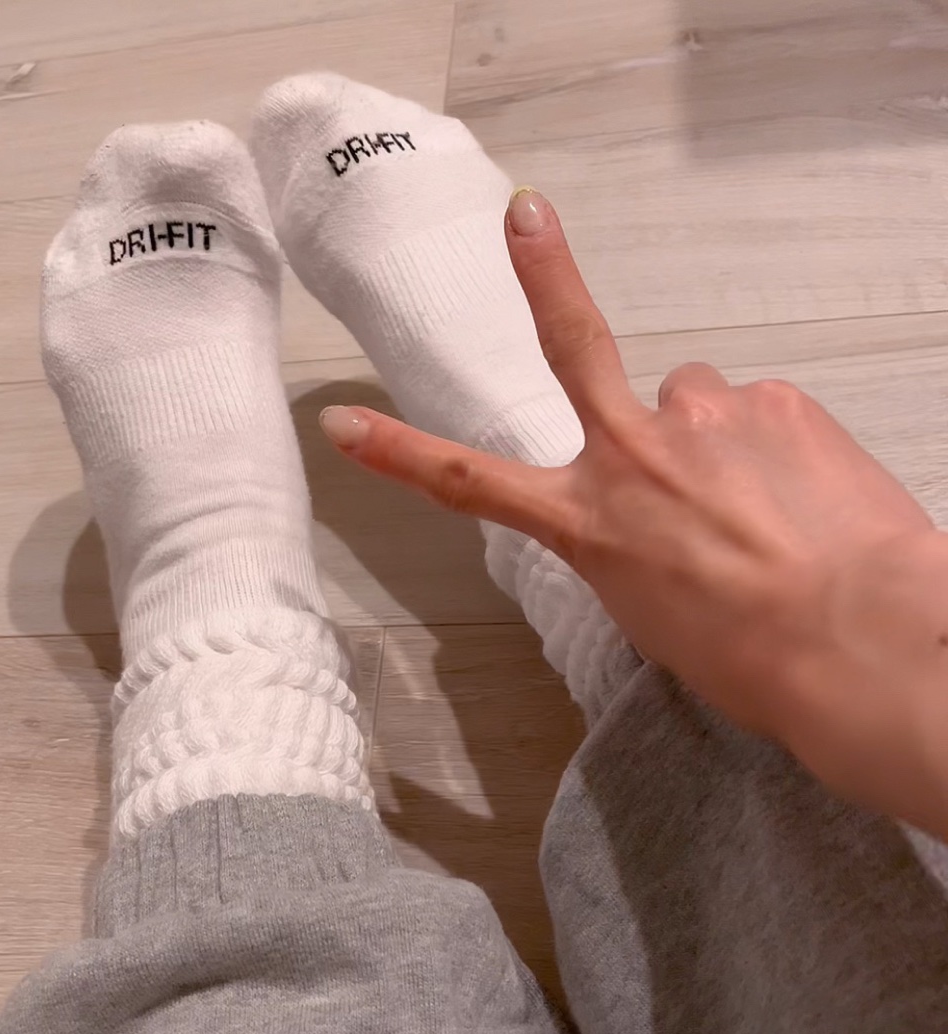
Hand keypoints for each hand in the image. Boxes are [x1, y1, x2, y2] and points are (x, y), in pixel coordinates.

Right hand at [319, 189, 934, 758]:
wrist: (855, 641)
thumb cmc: (749, 656)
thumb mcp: (656, 614)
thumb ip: (636, 543)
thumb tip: (660, 507)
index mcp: (589, 522)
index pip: (471, 483)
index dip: (399, 452)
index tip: (343, 421)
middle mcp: (631, 452)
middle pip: (574, 340)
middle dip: (543, 270)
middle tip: (525, 213)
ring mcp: (703, 416)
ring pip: (696, 403)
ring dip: (712, 435)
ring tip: (756, 498)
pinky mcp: (777, 402)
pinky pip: (761, 415)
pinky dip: (773, 449)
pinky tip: (801, 492)